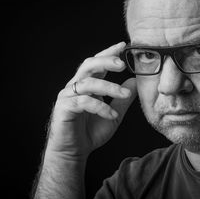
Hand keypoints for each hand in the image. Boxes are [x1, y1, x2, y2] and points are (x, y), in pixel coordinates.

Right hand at [46, 42, 136, 158]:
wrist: (74, 152)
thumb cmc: (91, 132)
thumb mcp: (114, 113)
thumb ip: (123, 99)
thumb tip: (135, 81)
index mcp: (87, 84)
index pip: (97, 63)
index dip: (109, 53)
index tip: (123, 45)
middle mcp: (76, 86)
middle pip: (88, 65)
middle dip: (105, 61)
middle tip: (122, 63)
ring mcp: (67, 96)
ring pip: (88, 82)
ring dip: (109, 87)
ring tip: (125, 94)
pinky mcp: (64, 108)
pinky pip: (83, 102)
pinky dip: (100, 107)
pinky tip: (111, 114)